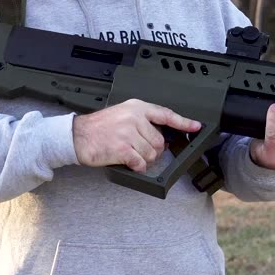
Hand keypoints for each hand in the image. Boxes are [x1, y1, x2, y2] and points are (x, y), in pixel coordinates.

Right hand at [71, 99, 200, 172]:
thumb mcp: (122, 113)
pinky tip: (129, 162)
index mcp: (137, 108)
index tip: (196, 126)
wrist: (77, 136)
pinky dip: (137, 167)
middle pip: (159, 141)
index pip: (166, 114)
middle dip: (153, 150)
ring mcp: (128, 133)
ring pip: (152, 154)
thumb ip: (141, 120)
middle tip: (138, 149)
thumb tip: (160, 134)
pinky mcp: (122, 149)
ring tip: (130, 154)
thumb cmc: (99, 126)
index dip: (183, 122)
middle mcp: (134, 118)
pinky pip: (141, 163)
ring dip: (144, 159)